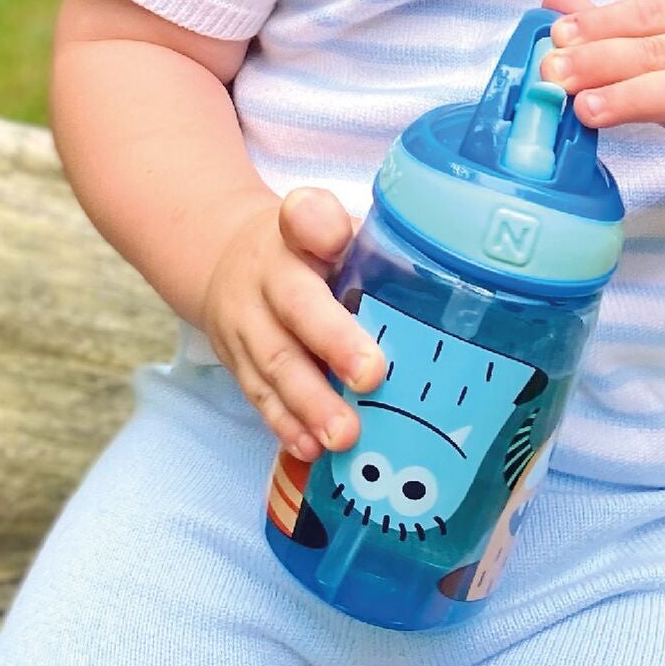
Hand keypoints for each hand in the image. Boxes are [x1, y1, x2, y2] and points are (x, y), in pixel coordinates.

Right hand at [200, 187, 387, 462]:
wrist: (226, 260)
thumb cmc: (306, 250)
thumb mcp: (331, 226)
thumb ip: (371, 241)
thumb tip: (439, 271)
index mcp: (297, 233)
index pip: (305, 217)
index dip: (318, 227)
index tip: (336, 242)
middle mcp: (266, 275)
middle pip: (296, 306)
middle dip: (331, 342)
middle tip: (370, 376)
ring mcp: (245, 321)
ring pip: (274, 362)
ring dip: (309, 402)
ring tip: (343, 435)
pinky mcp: (236, 362)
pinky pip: (258, 395)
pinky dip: (284, 424)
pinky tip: (309, 448)